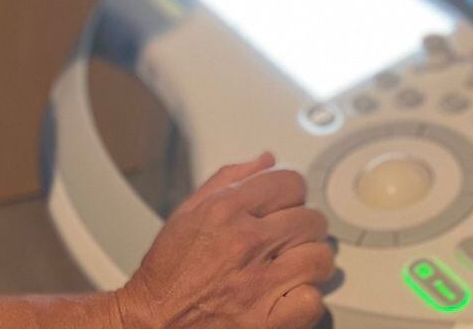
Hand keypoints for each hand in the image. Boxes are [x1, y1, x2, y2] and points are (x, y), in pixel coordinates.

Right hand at [115, 153, 334, 328]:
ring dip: (310, 262)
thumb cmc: (168, 271)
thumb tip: (267, 160)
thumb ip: (230, 178)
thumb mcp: (188, 210)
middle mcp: (246, 242)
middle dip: (303, 227)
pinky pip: (313, 301)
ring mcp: (259, 283)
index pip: (292, 183)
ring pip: (319, 258)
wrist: (152, 322)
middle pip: (311, 219)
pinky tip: (289, 296)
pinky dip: (306, 300)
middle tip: (289, 240)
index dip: (292, 195)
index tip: (286, 207)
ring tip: (294, 267)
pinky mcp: (266, 321)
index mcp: (227, 210)